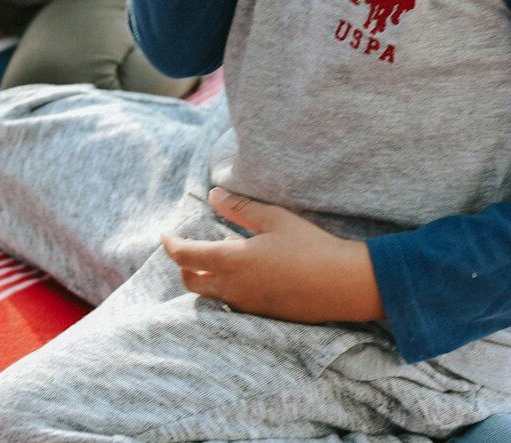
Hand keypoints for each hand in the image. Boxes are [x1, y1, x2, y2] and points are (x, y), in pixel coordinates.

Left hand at [162, 188, 384, 324]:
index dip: (170, 244)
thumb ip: (239, 208)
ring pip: (209, 296)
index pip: (185, 256)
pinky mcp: (262, 316)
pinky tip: (239, 278)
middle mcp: (233, 288)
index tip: (166, 235)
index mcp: (231, 261)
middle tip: (188, 248)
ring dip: (203, 280)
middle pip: (190, 281)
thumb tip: (213, 195)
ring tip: (211, 262)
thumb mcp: (274, 218)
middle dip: (183, 265)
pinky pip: (230, 306)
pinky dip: (223, 292)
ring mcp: (247, 306)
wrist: (344, 285)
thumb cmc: (311, 246)